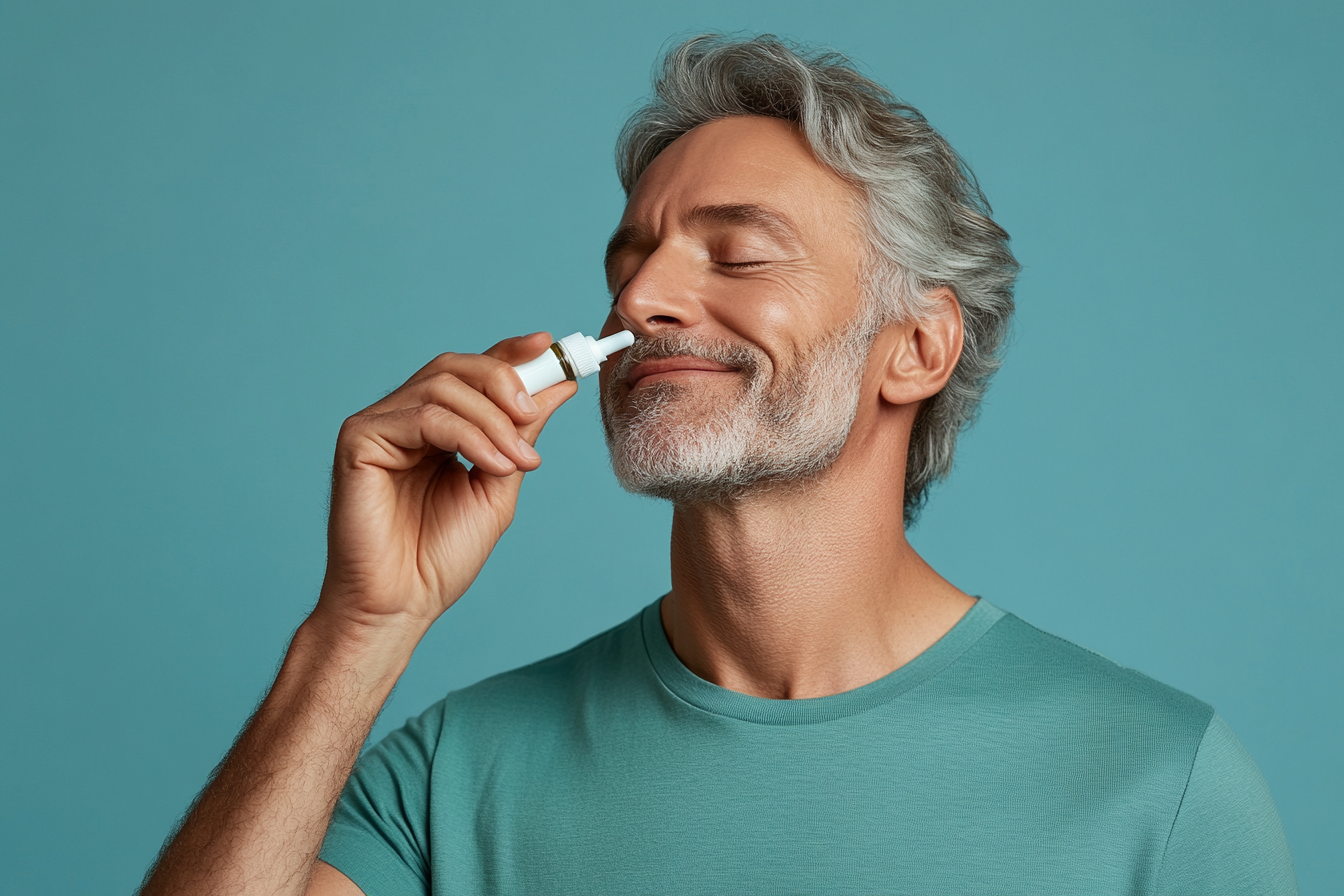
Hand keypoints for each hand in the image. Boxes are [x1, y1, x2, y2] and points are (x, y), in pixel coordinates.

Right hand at [314, 332, 575, 641]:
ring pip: (443, 387)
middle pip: (455, 367)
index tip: (551, 345)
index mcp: (435, 426)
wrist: (403, 602)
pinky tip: (491, 465)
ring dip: (493, 419)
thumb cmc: (441, 555)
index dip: (510, 352)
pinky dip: (468, 436)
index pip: (471, 372)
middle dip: (504, 380)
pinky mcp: (359, 439)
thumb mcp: (498, 484)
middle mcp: (403, 418)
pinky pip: (423, 417)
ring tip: (517, 459)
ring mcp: (378, 425)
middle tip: (533, 412)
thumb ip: (521, 434)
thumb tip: (558, 385)